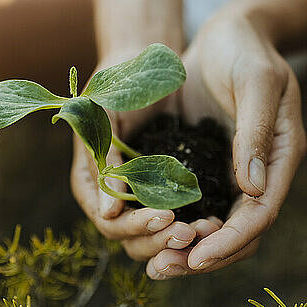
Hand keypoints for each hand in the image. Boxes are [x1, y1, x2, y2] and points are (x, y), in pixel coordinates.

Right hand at [71, 50, 199, 259]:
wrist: (145, 67)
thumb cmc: (117, 85)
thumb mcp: (104, 116)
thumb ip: (104, 160)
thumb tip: (108, 212)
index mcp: (91, 183)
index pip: (109, 223)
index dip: (135, 226)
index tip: (165, 215)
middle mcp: (113, 197)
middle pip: (132, 239)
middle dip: (160, 239)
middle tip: (189, 231)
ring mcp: (139, 196)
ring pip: (156, 236)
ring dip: (178, 238)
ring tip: (206, 229)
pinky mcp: (165, 190)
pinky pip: (178, 216)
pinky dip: (194, 223)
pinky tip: (215, 220)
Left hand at [145, 13, 306, 277]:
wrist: (227, 35)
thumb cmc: (245, 49)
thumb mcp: (256, 81)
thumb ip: (256, 131)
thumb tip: (253, 188)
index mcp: (281, 156)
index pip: (261, 213)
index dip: (231, 240)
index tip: (198, 256)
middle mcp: (260, 173)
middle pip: (237, 232)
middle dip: (202, 256)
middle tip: (163, 269)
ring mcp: (233, 173)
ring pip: (213, 227)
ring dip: (184, 249)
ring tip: (152, 264)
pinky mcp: (208, 167)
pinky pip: (193, 207)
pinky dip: (173, 225)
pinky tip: (145, 233)